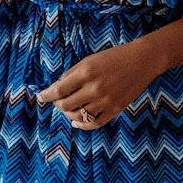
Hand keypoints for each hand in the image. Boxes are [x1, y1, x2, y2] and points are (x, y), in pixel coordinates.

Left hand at [36, 40, 158, 129]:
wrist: (142, 61)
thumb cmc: (113, 58)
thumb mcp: (89, 60)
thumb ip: (72, 74)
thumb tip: (57, 88)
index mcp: (86, 73)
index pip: (58, 89)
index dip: (46, 95)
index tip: (40, 97)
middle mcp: (94, 88)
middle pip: (65, 105)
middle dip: (56, 104)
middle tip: (56, 101)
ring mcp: (105, 101)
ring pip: (78, 116)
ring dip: (68, 114)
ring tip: (67, 109)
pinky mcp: (115, 109)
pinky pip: (94, 123)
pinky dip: (82, 124)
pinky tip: (76, 122)